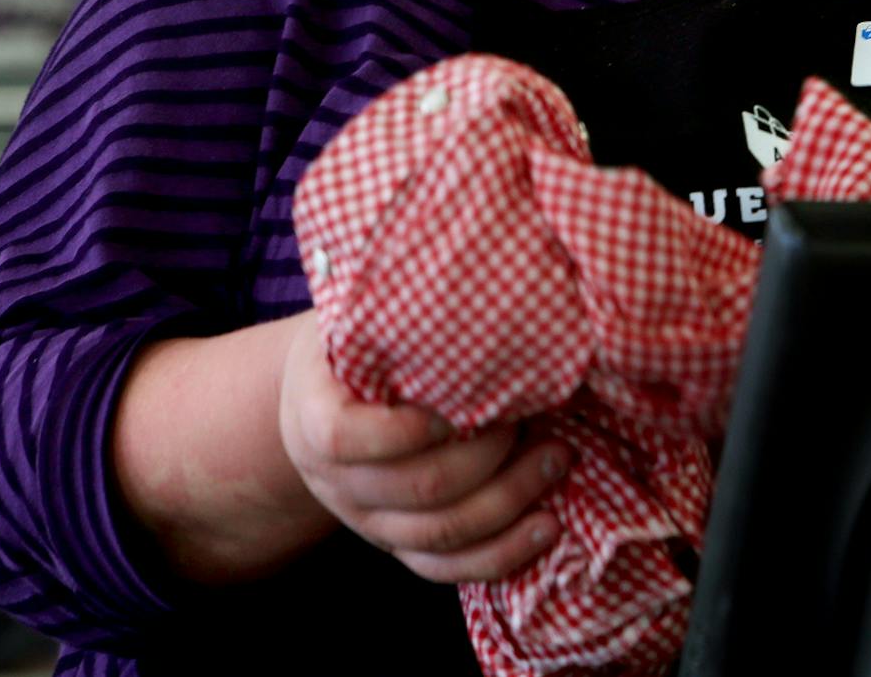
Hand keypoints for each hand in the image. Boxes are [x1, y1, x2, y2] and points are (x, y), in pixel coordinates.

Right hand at [277, 311, 568, 583]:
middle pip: (417, 488)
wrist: (322, 398)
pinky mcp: (398, 544)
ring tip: (557, 460)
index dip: (406, 429)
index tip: (461, 402)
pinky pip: (448, 569)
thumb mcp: (354, 320)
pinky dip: (502, 554)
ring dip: (510, 500)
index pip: (345, 438)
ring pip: (441, 534)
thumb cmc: (354, 344)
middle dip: (489, 457)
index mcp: (314, 417)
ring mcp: (368, 521)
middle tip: (533, 419)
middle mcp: (335, 481)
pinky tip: (548, 525)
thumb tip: (474, 301)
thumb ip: (394, 322)